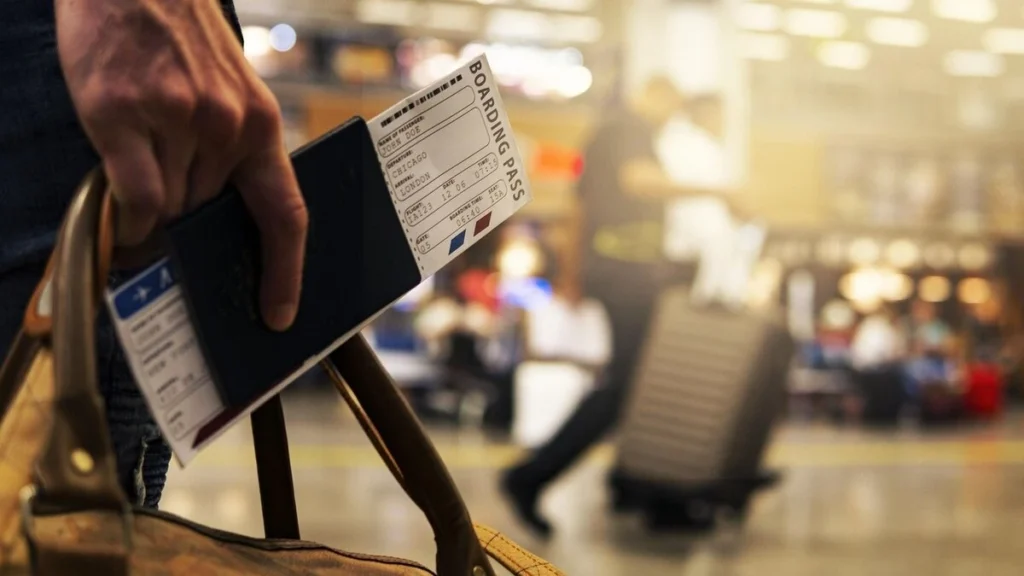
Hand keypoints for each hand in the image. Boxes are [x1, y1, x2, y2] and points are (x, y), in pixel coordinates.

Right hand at [56, 0, 306, 330]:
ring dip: (153, 219)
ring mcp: (174, 120)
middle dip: (189, 231)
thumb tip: (214, 224)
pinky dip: (127, 217)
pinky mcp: (120, 115)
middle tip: (171, 232)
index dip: (284, 271)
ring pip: (168, 211)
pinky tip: (122, 210)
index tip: (278, 313)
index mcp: (260, 126)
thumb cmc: (182, 43)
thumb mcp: (230, 96)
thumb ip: (231, 155)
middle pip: (208, 218)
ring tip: (139, 196)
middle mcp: (224, 127)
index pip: (285, 214)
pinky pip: (133, 197)